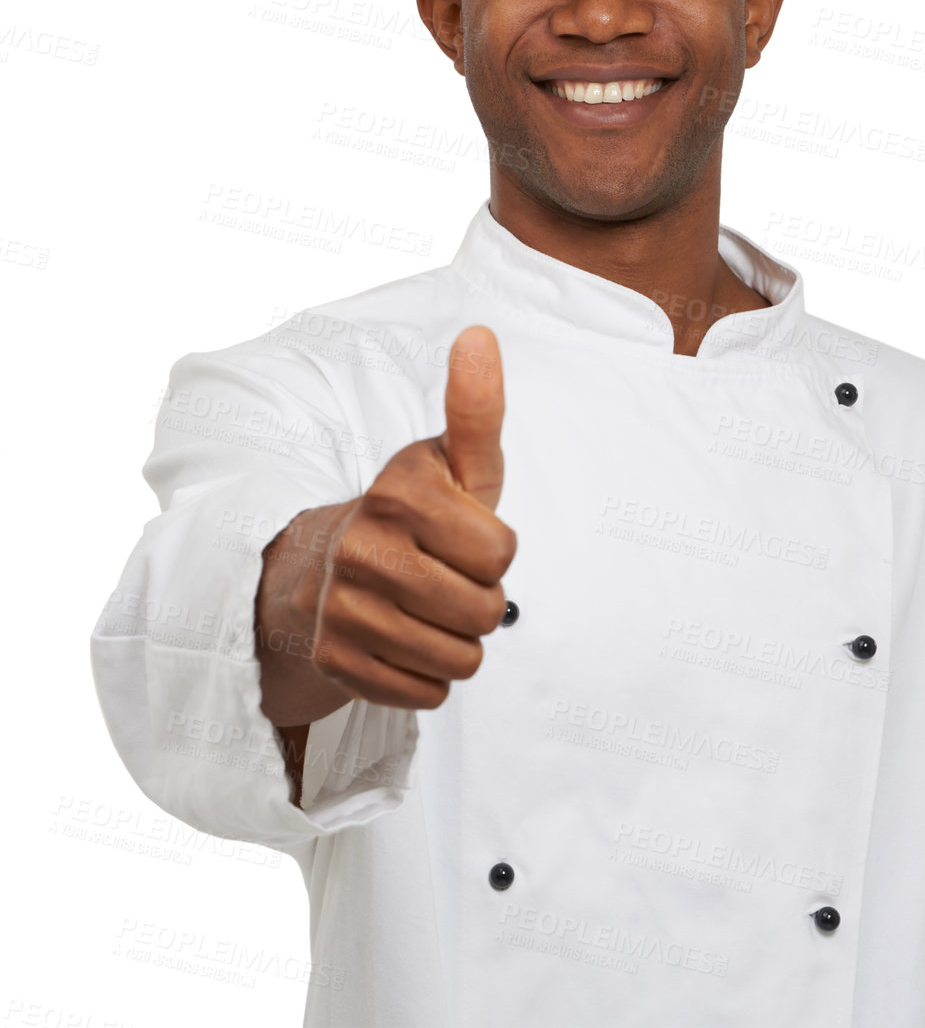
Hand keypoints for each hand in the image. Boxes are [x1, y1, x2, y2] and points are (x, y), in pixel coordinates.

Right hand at [310, 325, 516, 710]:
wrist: (320, 570)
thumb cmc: (412, 515)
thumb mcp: (448, 462)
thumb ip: (475, 408)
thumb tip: (480, 333)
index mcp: (398, 493)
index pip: (501, 554)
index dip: (494, 550)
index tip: (462, 535)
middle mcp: (362, 548)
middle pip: (485, 612)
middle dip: (480, 601)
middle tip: (443, 577)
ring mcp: (342, 610)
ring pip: (460, 661)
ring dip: (456, 642)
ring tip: (425, 610)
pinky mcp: (335, 662)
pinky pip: (426, 694)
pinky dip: (426, 676)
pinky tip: (400, 640)